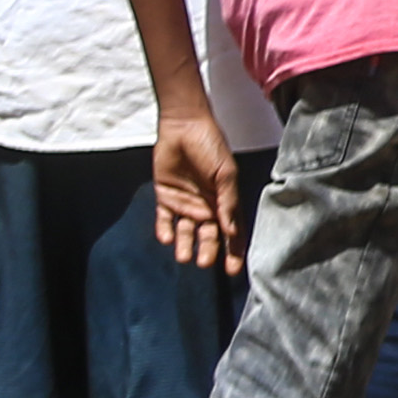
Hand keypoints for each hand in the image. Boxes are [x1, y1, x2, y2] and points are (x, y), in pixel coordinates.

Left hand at [150, 110, 244, 274]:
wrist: (184, 127)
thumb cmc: (211, 146)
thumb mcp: (226, 174)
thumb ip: (228, 202)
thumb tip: (232, 231)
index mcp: (225, 202)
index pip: (232, 232)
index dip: (233, 251)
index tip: (233, 270)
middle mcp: (206, 206)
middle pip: (209, 235)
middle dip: (208, 250)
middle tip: (205, 263)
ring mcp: (185, 202)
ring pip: (186, 231)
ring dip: (185, 244)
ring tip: (184, 257)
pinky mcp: (165, 196)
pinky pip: (164, 218)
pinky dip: (164, 229)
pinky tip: (166, 238)